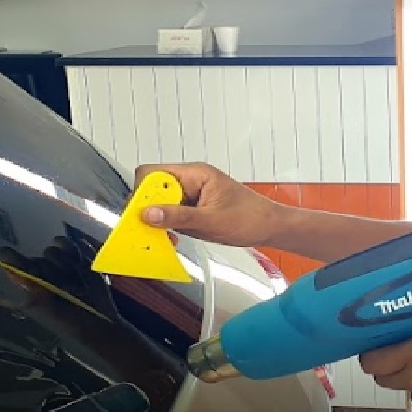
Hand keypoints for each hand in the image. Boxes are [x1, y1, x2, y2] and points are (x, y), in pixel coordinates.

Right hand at [134, 162, 281, 246]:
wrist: (270, 227)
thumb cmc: (250, 218)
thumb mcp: (211, 220)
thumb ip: (179, 217)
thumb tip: (148, 213)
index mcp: (194, 174)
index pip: (153, 173)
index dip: (142, 192)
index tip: (140, 213)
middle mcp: (189, 180)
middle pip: (153, 189)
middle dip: (149, 209)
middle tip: (150, 230)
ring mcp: (190, 195)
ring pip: (160, 203)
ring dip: (158, 220)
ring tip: (165, 237)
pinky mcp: (192, 208)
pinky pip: (171, 214)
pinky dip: (168, 226)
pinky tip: (173, 238)